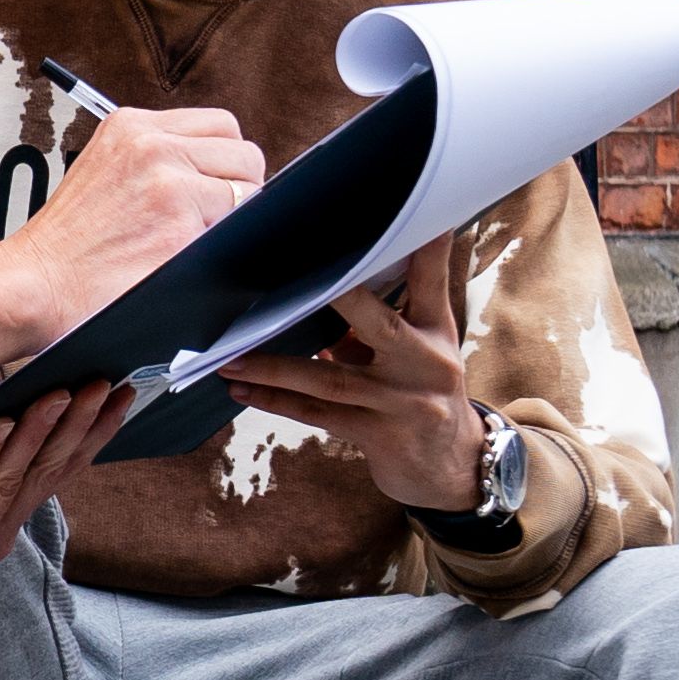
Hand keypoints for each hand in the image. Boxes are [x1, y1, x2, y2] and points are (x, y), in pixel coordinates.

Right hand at [0, 103, 260, 334]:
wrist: (34, 283)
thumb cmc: (68, 242)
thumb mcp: (106, 169)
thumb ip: (159, 158)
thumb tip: (219, 172)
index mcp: (133, 126)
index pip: (221, 127)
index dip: (224, 163)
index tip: (209, 189)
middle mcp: (152, 144)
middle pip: (244, 154)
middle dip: (238, 189)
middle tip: (206, 219)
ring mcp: (169, 183)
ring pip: (249, 191)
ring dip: (230, 219)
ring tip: (187, 239)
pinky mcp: (180, 226)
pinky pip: (237, 230)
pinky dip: (220, 248)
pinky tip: (181, 257)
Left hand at [0, 382, 133, 574]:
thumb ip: (2, 430)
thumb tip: (55, 392)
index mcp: (3, 519)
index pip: (60, 471)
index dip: (94, 433)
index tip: (122, 394)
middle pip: (43, 474)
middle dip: (75, 425)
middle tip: (98, 385)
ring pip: (12, 479)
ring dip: (39, 431)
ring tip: (60, 393)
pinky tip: (0, 421)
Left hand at [223, 244, 489, 513]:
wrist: (448, 466)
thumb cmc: (421, 391)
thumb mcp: (418, 350)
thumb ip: (378, 320)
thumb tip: (316, 285)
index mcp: (436, 331)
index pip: (430, 280)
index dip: (426, 247)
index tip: (415, 214)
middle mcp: (425, 363)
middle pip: (378, 323)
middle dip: (337, 298)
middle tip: (291, 277)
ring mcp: (402, 403)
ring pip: (329, 380)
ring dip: (273, 367)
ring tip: (230, 356)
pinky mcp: (379, 436)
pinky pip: (317, 415)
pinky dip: (276, 401)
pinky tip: (240, 389)